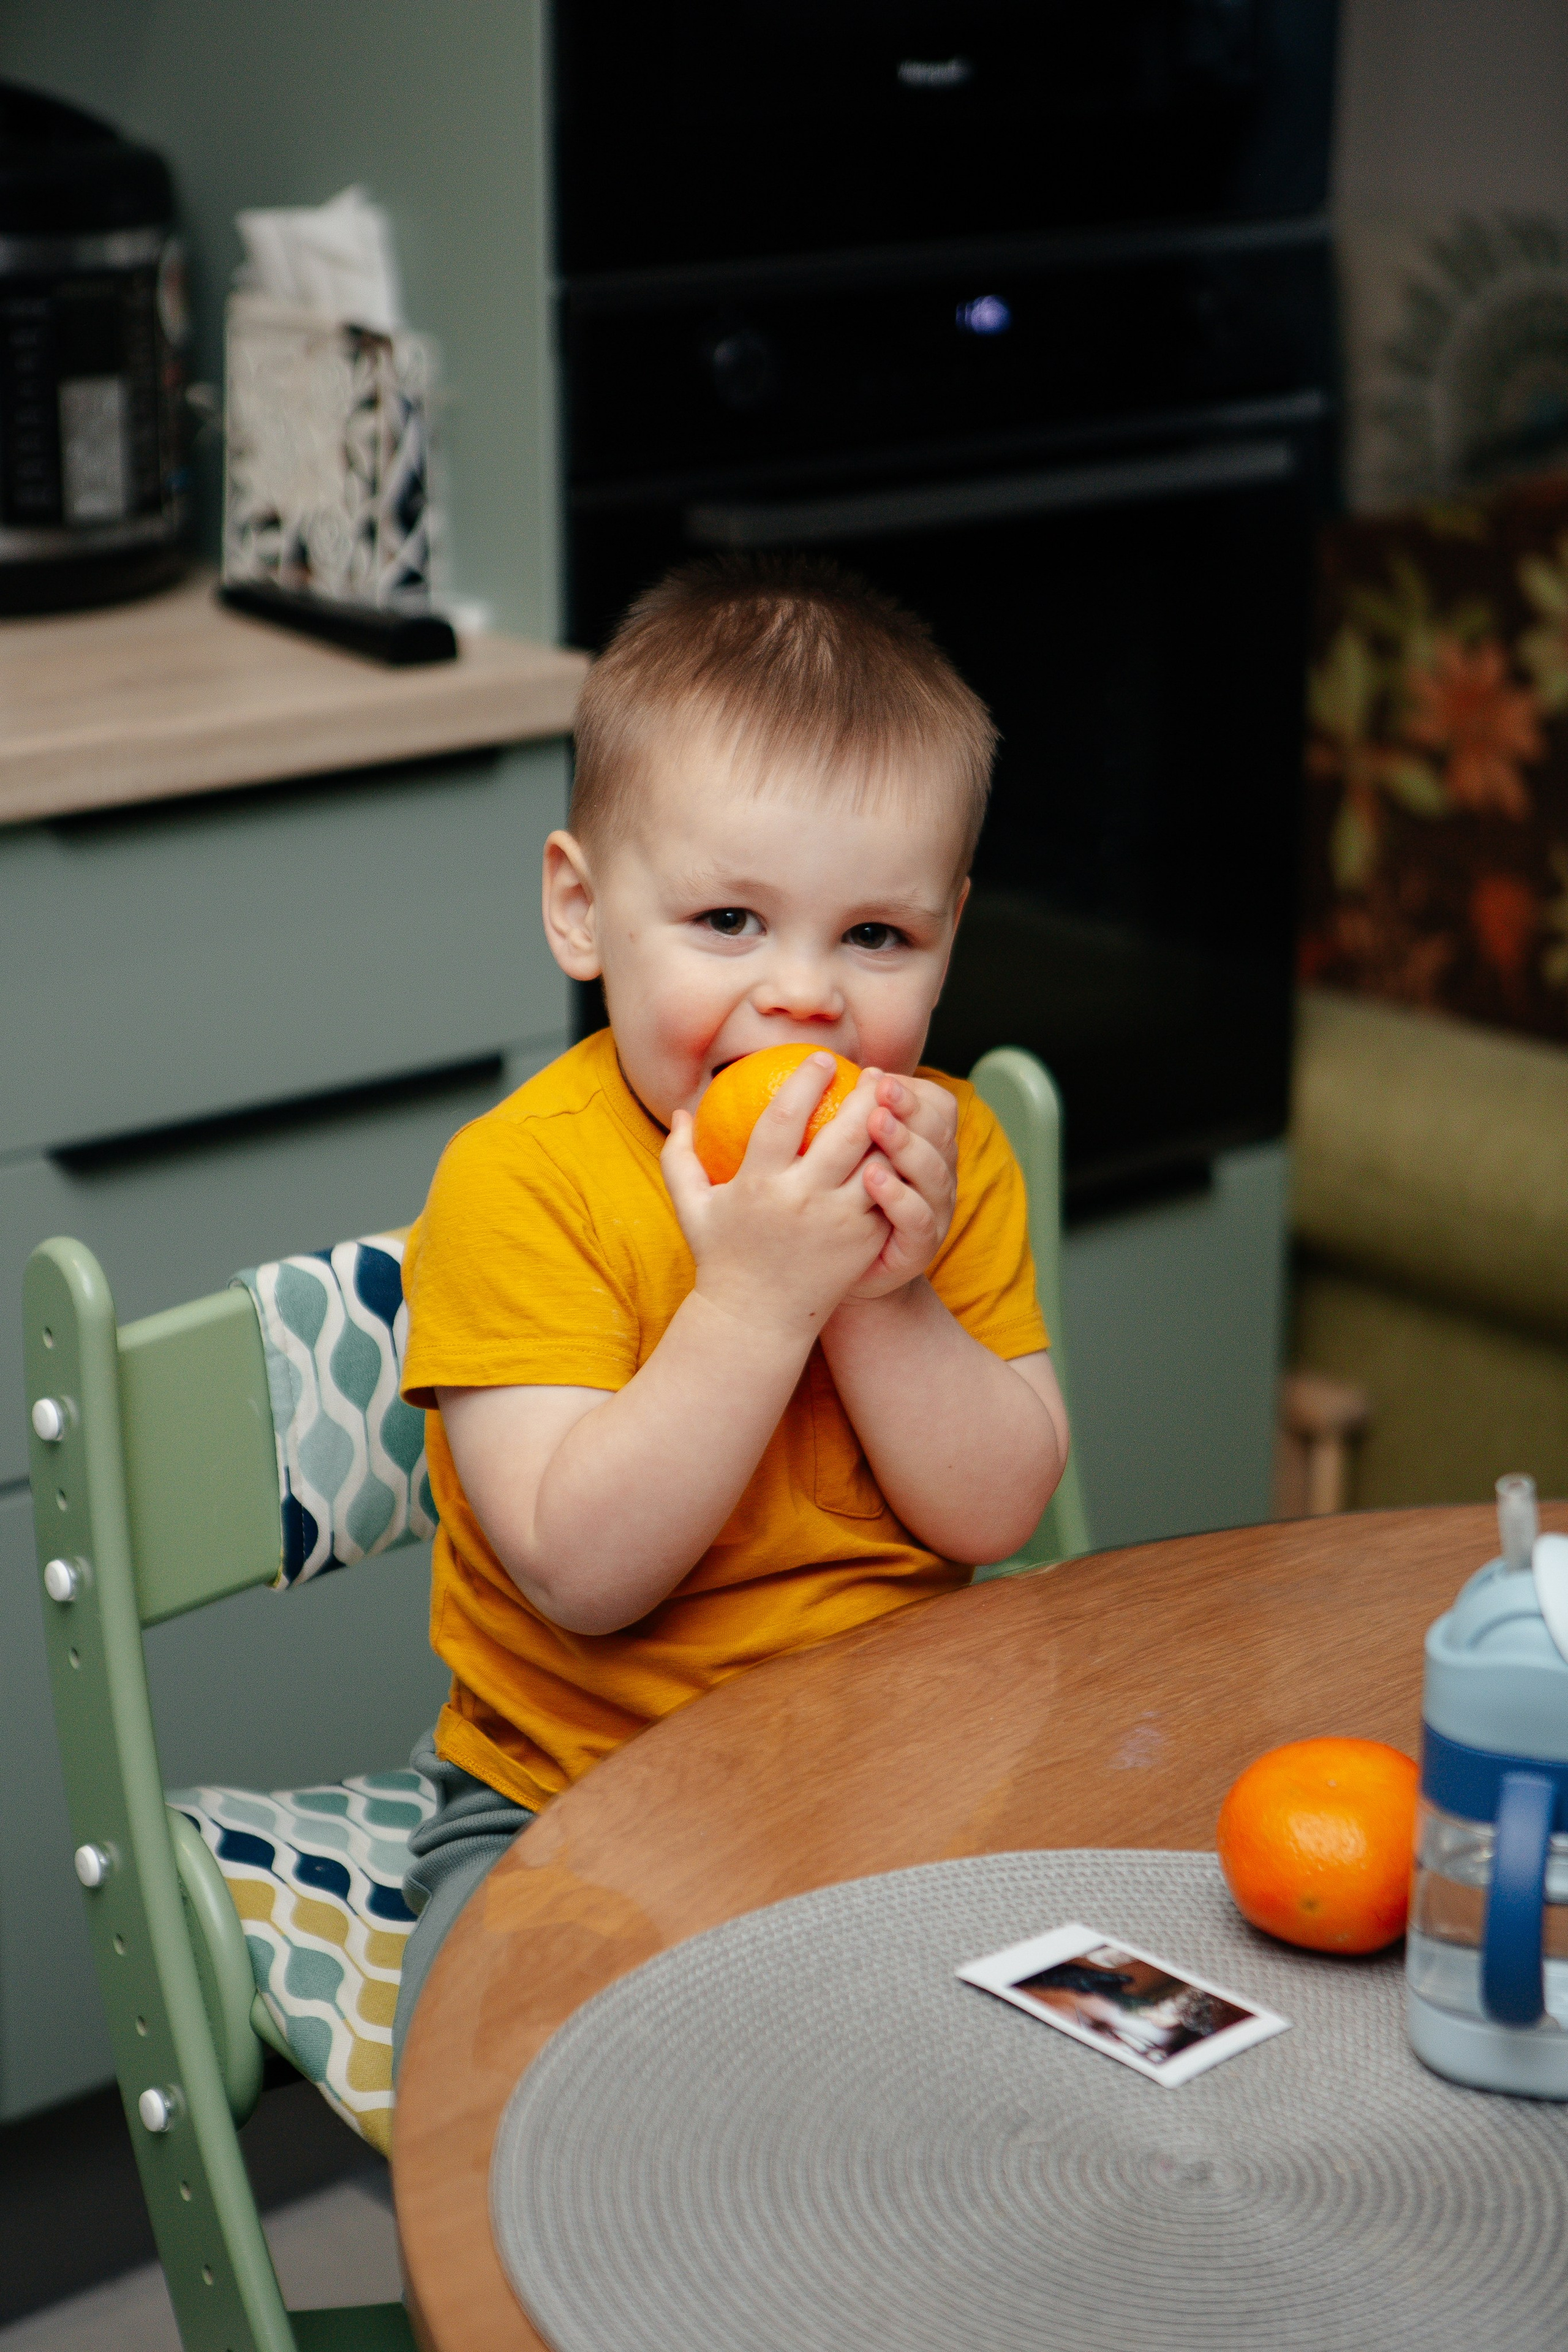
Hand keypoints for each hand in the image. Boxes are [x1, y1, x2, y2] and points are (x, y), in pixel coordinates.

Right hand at [662, 1054, 889, 1337]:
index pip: (785, 1117)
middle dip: (866, 1094)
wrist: (757, 1320)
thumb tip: (682, 1110)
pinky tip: (901, 1145)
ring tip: (894, 1103)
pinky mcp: (864, 1241)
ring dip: (890, 1127)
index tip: (823, 1059)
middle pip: (847, 1132)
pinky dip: (898, 1167)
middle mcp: (802, 1201)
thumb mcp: (691, 1208)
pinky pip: (889, 1194)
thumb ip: (679, 1157)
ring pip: (878, 1161)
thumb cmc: (721, 1257)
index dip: (807, 1081)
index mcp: (758, 1184)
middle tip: (873, 1072)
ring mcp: (839, 1223)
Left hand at [841, 1074, 958, 1300]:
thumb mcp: (840, 1160)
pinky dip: (899, 1196)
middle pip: (938, 1132)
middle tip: (879, 1089)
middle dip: (910, 1107)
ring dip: (906, 1144)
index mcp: (922, 1147)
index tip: (874, 1075)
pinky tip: (872, 1178)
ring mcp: (933, 1212)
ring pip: (933, 1172)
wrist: (842, 1277)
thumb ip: (839, 1120)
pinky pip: (917, 1218)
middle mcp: (935, 1175)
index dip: (911, 1090)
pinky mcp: (920, 1246)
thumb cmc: (833, 1209)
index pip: (935, 1106)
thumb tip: (803, 1064)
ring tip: (876, 1122)